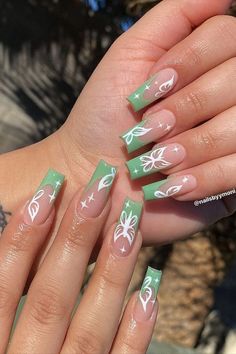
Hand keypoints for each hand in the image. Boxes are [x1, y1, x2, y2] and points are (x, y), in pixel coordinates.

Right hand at [2, 169, 158, 353]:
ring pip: (89, 329)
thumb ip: (4, 298)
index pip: (1, 287)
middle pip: (49, 299)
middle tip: (99, 189)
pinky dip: (136, 330)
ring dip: (111, 272)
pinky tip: (151, 288)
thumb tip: (18, 242)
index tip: (47, 191)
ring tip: (130, 224)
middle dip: (73, 239)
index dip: (22, 237)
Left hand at [56, 0, 235, 243]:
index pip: (228, 38)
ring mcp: (231, 137)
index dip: (190, 62)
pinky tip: (173, 184)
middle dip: (186, 107)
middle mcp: (225, 98)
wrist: (94, 172)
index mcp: (206, 65)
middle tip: (150, 128)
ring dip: (190, 146)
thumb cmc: (105, 117)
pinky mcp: (231, 176)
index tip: (151, 87)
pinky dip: (201, 178)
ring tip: (157, 159)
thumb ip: (176, 17)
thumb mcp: (130, 54)